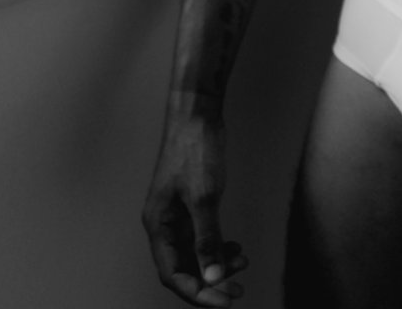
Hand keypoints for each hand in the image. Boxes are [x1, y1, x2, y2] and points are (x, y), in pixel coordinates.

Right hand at [143, 108, 247, 303]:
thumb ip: (208, 239)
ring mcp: (177, 214)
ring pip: (195, 253)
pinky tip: (235, 248)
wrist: (197, 112)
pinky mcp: (190, 204)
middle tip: (238, 289)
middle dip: (210, 281)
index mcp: (158, 224)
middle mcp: (164, 223)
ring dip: (217, 263)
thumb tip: (212, 277)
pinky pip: (202, 237)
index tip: (225, 300)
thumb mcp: (204, 197)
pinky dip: (218, 246)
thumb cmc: (194, 148)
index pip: (174, 274)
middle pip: (184, 268)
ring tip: (242, 262)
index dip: (198, 293)